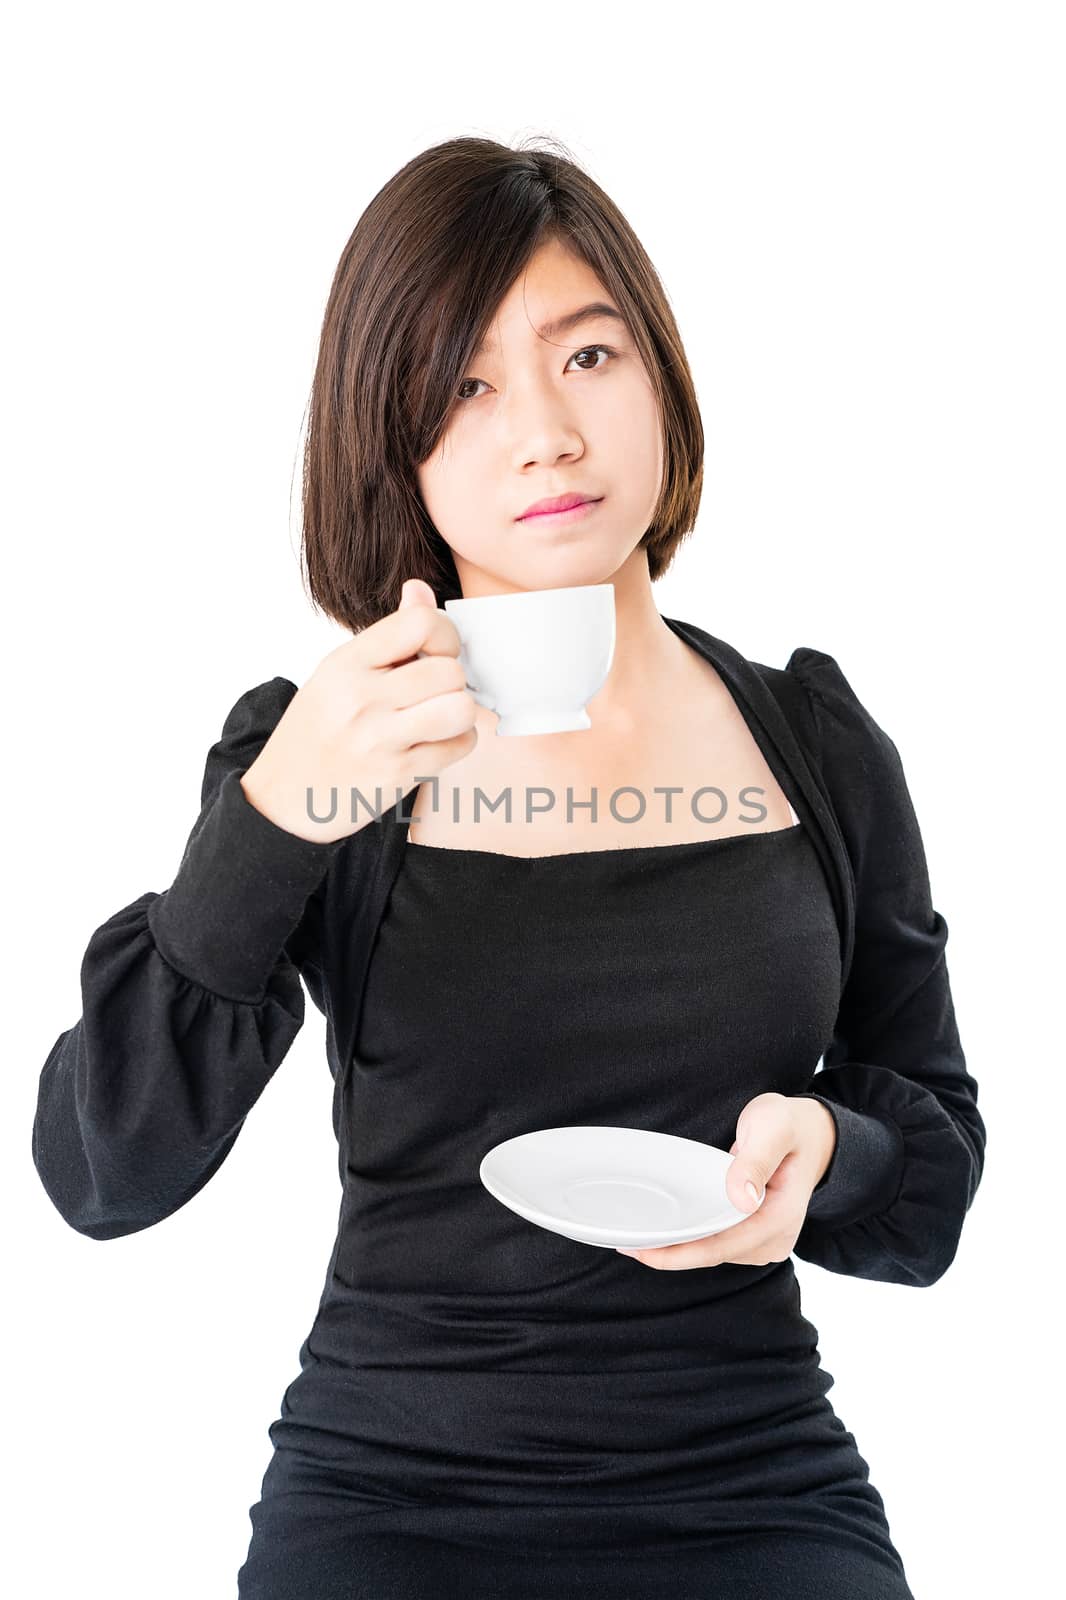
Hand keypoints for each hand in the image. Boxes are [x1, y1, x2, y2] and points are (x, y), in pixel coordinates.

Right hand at [240, 578, 478, 843]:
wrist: (284, 796)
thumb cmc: (318, 728)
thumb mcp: (338, 673)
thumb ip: (387, 636)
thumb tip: (419, 588)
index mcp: (346, 663)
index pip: (419, 623)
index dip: (444, 634)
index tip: (436, 652)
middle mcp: (361, 698)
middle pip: (449, 670)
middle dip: (453, 680)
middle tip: (437, 692)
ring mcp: (379, 739)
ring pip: (460, 708)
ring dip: (460, 712)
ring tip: (441, 716)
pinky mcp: (397, 775)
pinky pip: (459, 746)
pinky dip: (458, 742)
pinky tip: (437, 741)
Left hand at [615, 1093, 836, 1269]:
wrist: (814, 1134)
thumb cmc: (790, 1126)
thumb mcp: (773, 1127)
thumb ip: (756, 1158)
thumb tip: (742, 1198)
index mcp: (779, 1218)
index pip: (721, 1246)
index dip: (680, 1253)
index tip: (643, 1249)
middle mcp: (773, 1239)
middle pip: (713, 1255)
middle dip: (669, 1253)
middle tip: (624, 1242)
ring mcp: (764, 1241)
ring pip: (712, 1252)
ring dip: (677, 1248)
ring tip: (636, 1237)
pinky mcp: (753, 1235)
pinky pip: (716, 1243)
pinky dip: (690, 1239)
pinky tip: (664, 1230)